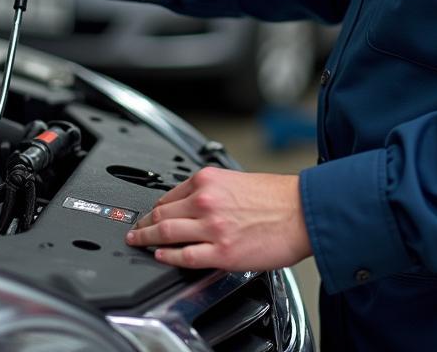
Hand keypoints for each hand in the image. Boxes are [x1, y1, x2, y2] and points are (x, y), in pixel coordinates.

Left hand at [124, 167, 312, 271]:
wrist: (302, 211)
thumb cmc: (277, 197)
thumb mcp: (237, 180)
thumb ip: (213, 191)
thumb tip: (195, 204)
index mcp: (208, 179)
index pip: (169, 195)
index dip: (156, 207)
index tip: (149, 213)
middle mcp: (205, 201)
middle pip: (161, 214)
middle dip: (143, 223)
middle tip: (135, 229)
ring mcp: (211, 228)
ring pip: (165, 233)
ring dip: (146, 239)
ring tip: (138, 242)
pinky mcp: (221, 252)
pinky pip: (184, 256)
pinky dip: (167, 256)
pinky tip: (160, 256)